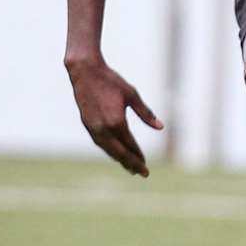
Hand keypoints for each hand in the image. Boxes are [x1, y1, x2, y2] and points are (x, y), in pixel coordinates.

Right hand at [66, 58, 163, 175]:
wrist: (85, 72)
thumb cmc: (111, 81)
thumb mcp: (132, 95)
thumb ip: (146, 113)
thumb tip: (160, 127)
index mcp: (116, 122)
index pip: (130, 145)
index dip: (138, 156)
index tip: (146, 166)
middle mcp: (103, 128)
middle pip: (118, 152)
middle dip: (130, 164)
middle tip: (142, 173)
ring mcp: (93, 127)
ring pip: (108, 149)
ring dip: (119, 159)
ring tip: (130, 167)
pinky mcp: (87, 124)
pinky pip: (100, 143)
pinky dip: (109, 150)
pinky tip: (116, 153)